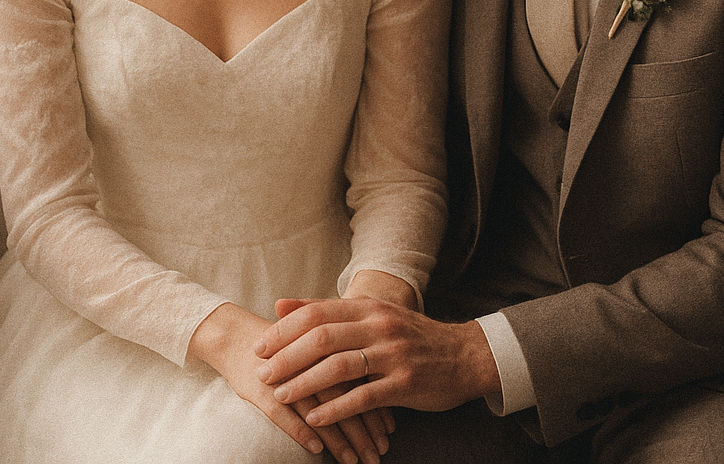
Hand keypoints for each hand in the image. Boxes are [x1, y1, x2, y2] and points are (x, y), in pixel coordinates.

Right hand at [190, 303, 391, 463]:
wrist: (236, 336)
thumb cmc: (283, 346)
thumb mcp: (313, 346)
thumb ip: (343, 362)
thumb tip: (379, 389)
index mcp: (324, 345)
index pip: (357, 379)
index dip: (374, 406)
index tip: (389, 432)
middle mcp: (307, 358)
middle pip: (342, 396)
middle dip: (363, 429)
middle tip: (378, 454)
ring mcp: (283, 374)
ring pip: (317, 408)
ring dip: (339, 438)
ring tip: (356, 460)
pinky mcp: (260, 389)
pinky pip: (283, 413)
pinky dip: (300, 430)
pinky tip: (316, 450)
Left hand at [254, 296, 500, 427]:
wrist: (463, 355)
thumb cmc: (408, 336)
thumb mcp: (371, 315)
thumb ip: (327, 310)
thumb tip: (281, 304)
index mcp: (368, 307)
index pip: (317, 313)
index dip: (285, 330)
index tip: (260, 347)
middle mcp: (378, 325)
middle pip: (323, 337)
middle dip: (287, 357)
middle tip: (262, 374)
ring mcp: (392, 354)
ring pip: (340, 366)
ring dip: (305, 383)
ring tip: (280, 397)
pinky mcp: (404, 382)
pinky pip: (364, 397)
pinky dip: (336, 408)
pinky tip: (315, 419)